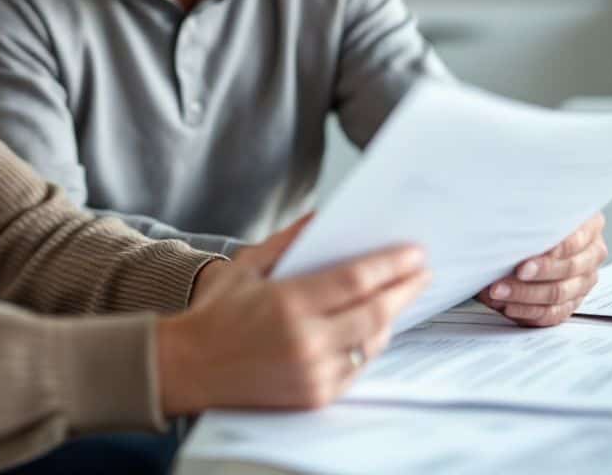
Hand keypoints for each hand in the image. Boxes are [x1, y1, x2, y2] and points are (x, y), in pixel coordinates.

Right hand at [161, 214, 428, 415]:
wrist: (189, 367)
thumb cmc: (215, 313)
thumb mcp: (246, 267)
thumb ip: (288, 240)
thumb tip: (323, 216)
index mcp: (288, 304)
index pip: (356, 279)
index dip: (391, 265)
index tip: (415, 252)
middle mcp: (306, 341)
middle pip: (376, 311)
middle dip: (405, 289)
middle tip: (423, 272)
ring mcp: (313, 373)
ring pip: (372, 342)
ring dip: (392, 317)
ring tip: (401, 295)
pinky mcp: (316, 395)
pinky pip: (358, 367)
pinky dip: (370, 344)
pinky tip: (374, 327)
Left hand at [478, 212, 607, 326]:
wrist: (528, 238)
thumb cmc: (530, 221)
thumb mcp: (533, 211)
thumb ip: (531, 218)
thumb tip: (508, 228)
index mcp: (590, 226)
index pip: (575, 240)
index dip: (554, 250)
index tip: (531, 256)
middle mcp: (591, 255)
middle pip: (569, 268)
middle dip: (538, 272)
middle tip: (514, 273)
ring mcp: (584, 281)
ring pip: (559, 294)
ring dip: (525, 295)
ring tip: (498, 291)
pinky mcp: (571, 302)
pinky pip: (553, 314)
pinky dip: (528, 312)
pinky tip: (509, 307)